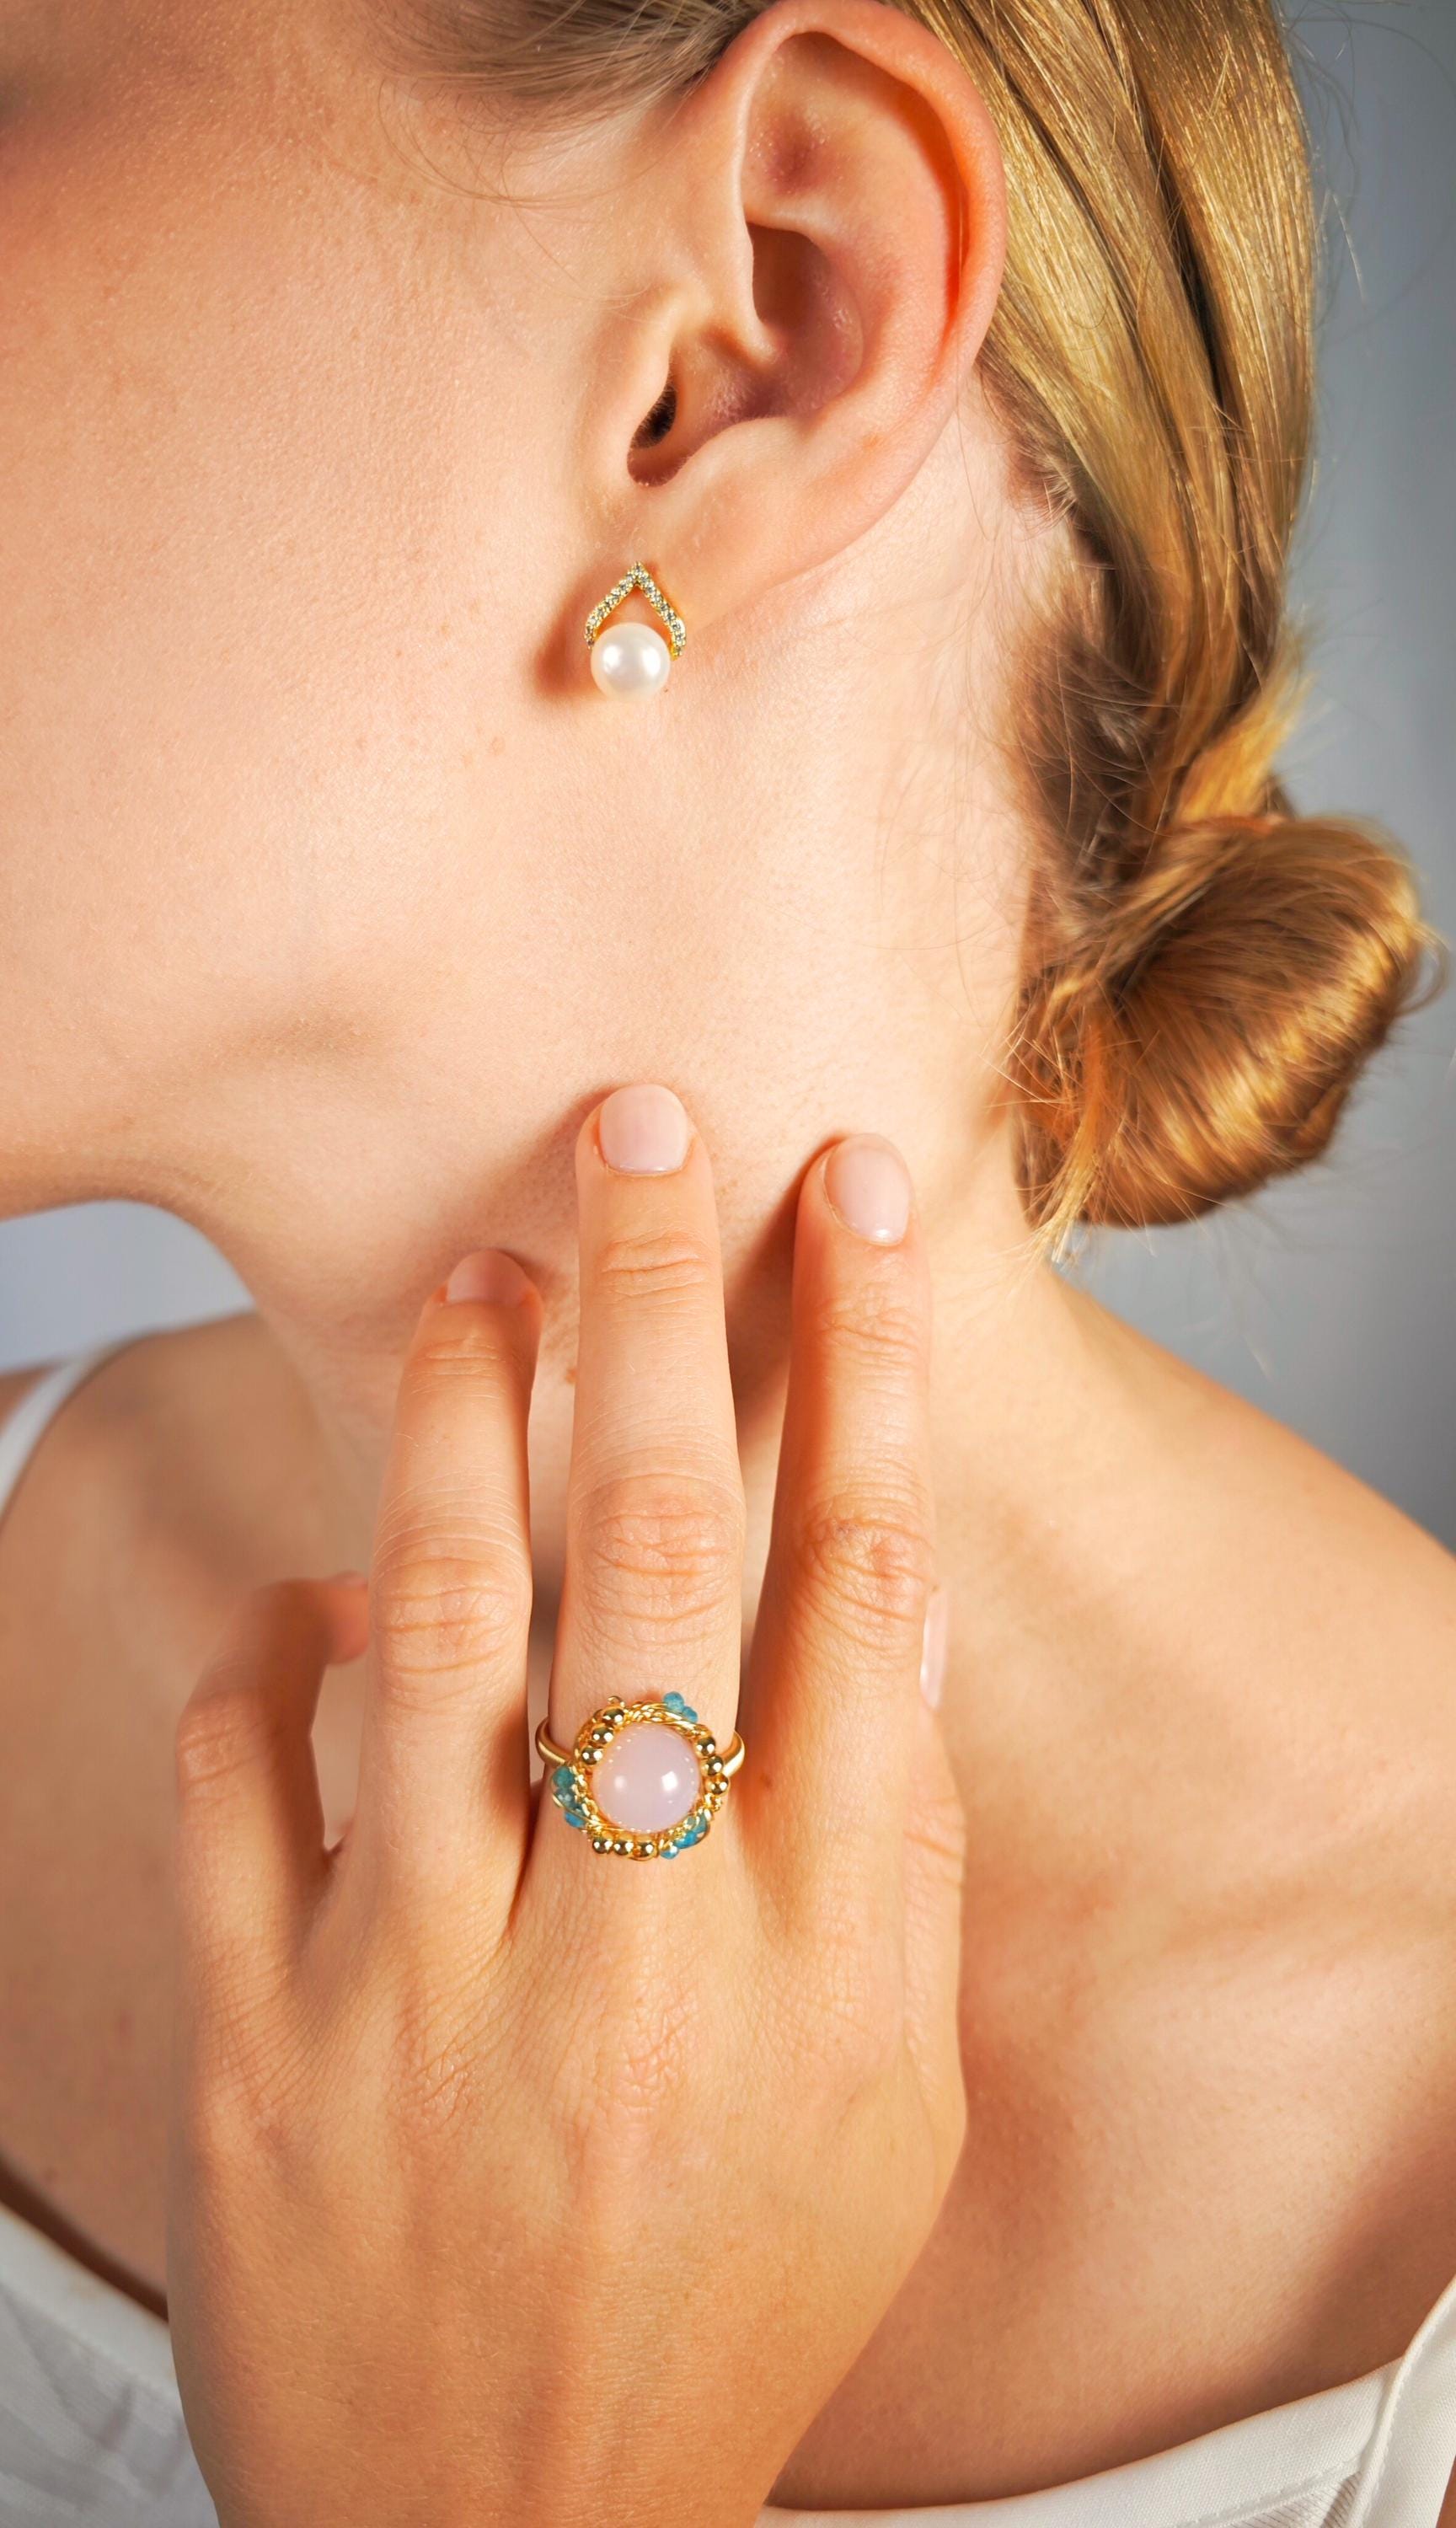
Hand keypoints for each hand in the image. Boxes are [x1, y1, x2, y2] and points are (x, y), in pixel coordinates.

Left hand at [168, 1086, 964, 2527]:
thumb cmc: (725, 2298)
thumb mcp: (886, 2104)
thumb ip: (882, 1855)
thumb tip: (853, 1604)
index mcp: (811, 1959)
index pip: (857, 1587)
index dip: (860, 1366)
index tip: (853, 1203)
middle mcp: (629, 1946)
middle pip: (651, 1552)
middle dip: (651, 1305)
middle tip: (635, 1124)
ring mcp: (424, 1989)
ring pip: (433, 1625)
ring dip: (453, 1421)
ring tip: (476, 1272)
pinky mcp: (261, 2038)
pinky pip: (241, 1781)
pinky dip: (268, 1657)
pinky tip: (313, 1597)